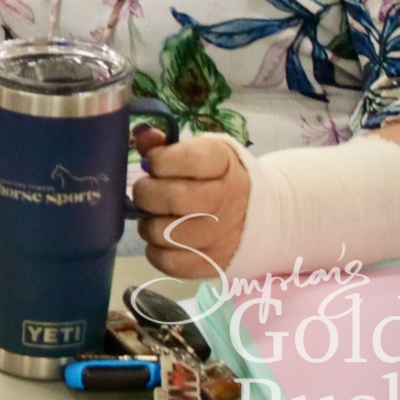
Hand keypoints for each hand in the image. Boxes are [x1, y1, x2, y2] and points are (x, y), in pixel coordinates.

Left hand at [131, 129, 250, 278]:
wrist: (257, 213)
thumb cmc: (218, 177)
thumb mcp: (201, 152)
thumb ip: (165, 144)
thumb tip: (141, 135)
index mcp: (223, 164)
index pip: (186, 160)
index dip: (159, 160)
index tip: (154, 163)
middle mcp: (225, 200)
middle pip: (170, 198)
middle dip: (145, 193)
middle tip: (147, 192)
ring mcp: (220, 236)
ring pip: (162, 232)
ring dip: (148, 223)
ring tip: (157, 216)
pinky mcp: (213, 264)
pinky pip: (167, 262)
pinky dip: (156, 251)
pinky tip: (163, 239)